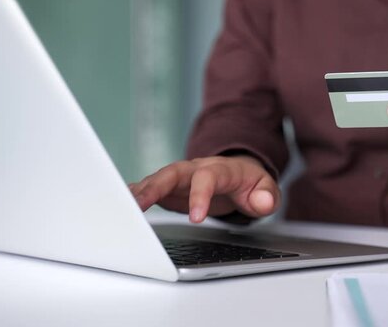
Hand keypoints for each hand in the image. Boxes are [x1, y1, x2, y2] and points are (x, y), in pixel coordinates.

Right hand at [128, 155, 279, 222]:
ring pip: (157, 179)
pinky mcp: (170, 188)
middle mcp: (196, 169)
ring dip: (140, 191)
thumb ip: (266, 196)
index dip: (201, 196)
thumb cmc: (250, 183)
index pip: (208, 178)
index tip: (197, 218)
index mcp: (220, 169)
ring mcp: (180, 177)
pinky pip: (150, 188)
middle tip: (139, 205)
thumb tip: (262, 202)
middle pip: (173, 172)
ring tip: (123, 205)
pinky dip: (136, 194)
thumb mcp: (265, 189)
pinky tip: (120, 203)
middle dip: (155, 186)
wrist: (239, 174)